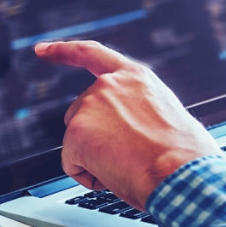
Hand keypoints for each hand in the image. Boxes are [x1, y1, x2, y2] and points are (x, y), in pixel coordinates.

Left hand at [35, 40, 220, 210]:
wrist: (181, 172)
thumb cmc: (183, 156)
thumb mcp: (166, 116)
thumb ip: (139, 111)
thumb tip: (128, 132)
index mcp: (135, 77)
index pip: (91, 54)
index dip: (63, 52)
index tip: (41, 50)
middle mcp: (109, 85)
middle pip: (80, 114)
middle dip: (94, 138)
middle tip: (129, 157)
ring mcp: (90, 106)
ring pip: (77, 142)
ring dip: (95, 158)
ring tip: (129, 166)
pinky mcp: (76, 133)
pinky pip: (72, 164)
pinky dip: (88, 176)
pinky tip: (114, 175)